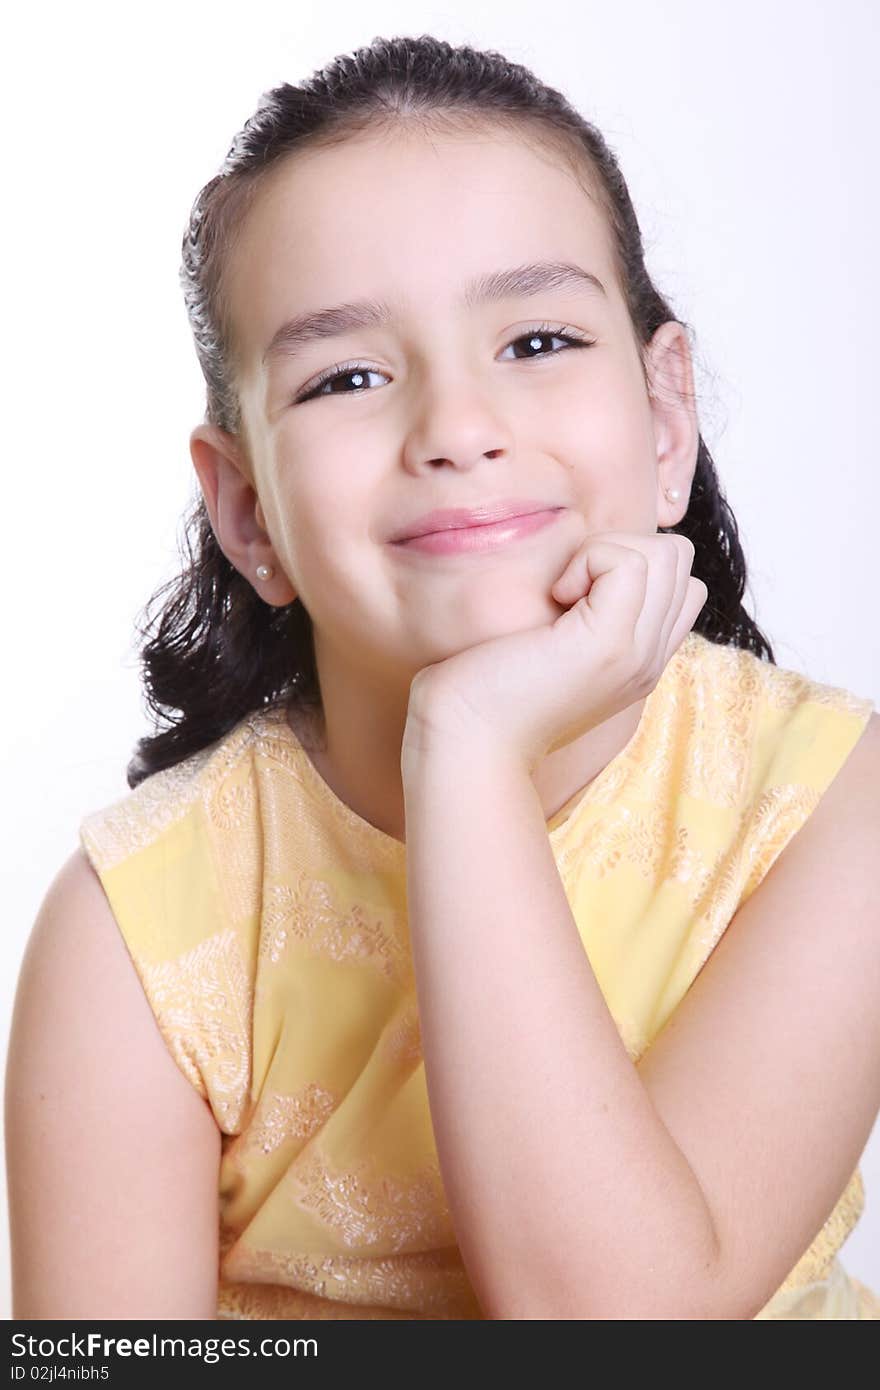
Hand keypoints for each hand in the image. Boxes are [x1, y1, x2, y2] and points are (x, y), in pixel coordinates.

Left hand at [403, 531, 708, 770]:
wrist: (467, 738)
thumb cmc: (487, 689)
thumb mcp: (552, 647)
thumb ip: (585, 613)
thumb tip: (588, 561)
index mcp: (640, 660)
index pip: (682, 582)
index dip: (631, 563)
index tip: (576, 594)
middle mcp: (649, 659)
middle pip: (678, 559)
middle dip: (621, 548)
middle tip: (568, 589)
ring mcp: (636, 653)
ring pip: (666, 554)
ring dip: (606, 553)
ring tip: (563, 594)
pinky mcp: (609, 642)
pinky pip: (629, 562)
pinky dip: (588, 560)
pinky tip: (555, 597)